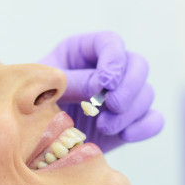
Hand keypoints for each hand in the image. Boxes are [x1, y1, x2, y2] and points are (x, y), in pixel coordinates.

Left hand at [39, 32, 163, 153]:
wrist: (31, 141)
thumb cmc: (30, 106)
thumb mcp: (44, 89)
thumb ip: (73, 82)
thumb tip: (103, 84)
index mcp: (83, 52)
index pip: (110, 43)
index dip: (114, 60)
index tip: (106, 82)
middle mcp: (107, 70)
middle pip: (138, 65)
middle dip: (129, 87)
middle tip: (111, 106)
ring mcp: (121, 96)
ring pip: (146, 93)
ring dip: (130, 112)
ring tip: (104, 126)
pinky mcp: (129, 122)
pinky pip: (153, 119)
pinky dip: (145, 127)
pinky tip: (125, 135)